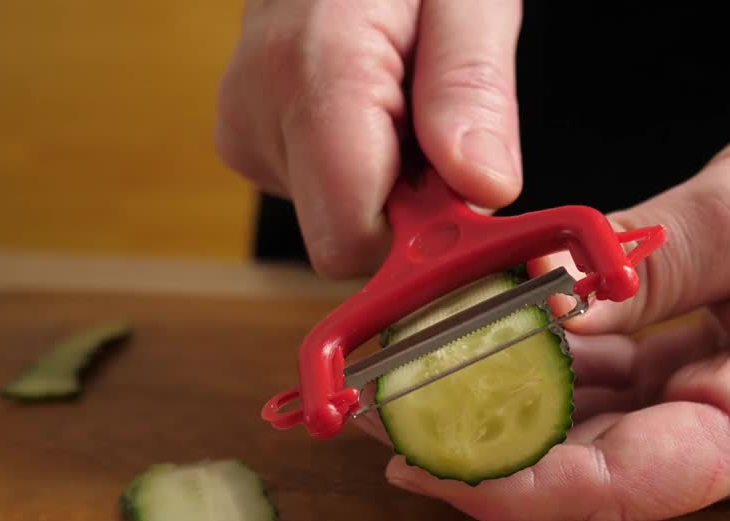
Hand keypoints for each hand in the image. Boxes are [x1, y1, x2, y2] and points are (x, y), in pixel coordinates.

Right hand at [215, 0, 523, 277]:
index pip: (353, 239)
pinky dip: (367, 163)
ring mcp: (247, 129)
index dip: (422, 237)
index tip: (466, 193)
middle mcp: (260, 110)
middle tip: (441, 124)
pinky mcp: (252, 139)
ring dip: (395, 178)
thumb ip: (470, 89)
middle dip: (414, 204)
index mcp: (313, 73)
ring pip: (342, 216)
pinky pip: (325, 190)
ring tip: (406, 92)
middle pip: (350, 234)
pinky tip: (378, 101)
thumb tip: (482, 186)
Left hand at [371, 95, 729, 520]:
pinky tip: (476, 347)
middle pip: (596, 473)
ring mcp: (720, 408)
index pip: (629, 483)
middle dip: (485, 452)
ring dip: (500, 411)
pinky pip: (606, 390)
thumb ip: (642, 269)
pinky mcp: (699, 375)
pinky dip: (541, 372)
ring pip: (590, 435)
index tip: (425, 464)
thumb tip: (533, 312)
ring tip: (404, 385)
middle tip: (381, 418)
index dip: (519, 486)